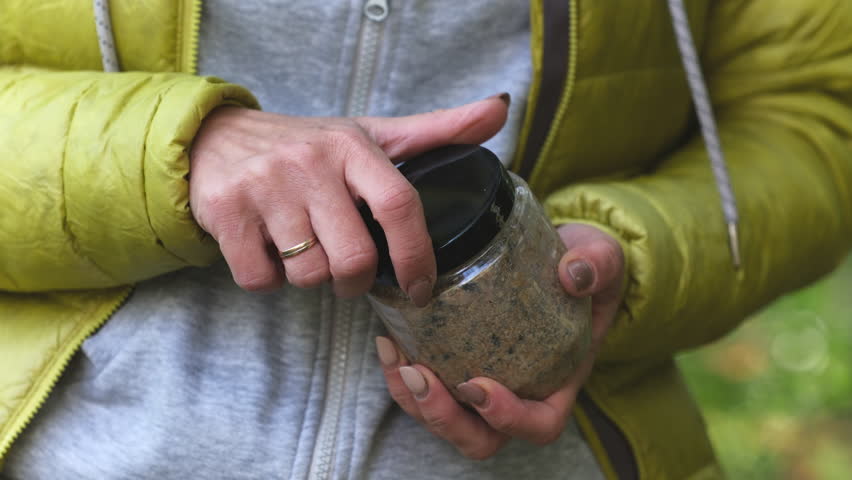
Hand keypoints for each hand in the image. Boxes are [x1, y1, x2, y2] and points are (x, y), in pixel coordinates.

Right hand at [188, 95, 508, 300]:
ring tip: (305, 249)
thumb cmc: (306, 145)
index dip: (416, 256)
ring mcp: (264, 187)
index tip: (422, 287)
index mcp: (351, 146)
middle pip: (354, 258)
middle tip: (349, 272)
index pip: (399, 206)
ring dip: (312, 278)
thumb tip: (500, 110)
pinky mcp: (225, 212)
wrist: (216, 138)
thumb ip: (436, 131)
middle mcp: (308, 163)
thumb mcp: (369, 135)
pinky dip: (269, 279)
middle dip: (356, 281)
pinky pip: (261, 279)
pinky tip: (270, 252)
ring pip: (309, 274)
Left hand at [377, 223, 624, 458]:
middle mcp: (519, 392)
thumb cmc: (584, 264)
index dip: (507, 418)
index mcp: (559, 381)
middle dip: (443, 417)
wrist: (557, 250)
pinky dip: (401, 372)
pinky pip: (424, 388)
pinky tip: (388, 340)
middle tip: (417, 374)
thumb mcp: (602, 257)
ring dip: (413, 398)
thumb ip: (597, 265)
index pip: (539, 425)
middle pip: (480, 437)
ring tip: (394, 355)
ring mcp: (485, 382)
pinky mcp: (455, 361)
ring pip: (444, 419)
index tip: (478, 385)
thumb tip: (574, 274)